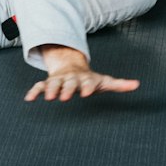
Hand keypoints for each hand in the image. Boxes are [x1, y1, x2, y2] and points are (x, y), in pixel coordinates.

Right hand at [25, 45, 139, 101]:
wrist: (70, 66)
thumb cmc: (90, 79)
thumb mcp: (105, 81)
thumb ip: (120, 84)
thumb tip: (137, 84)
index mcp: (85, 79)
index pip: (87, 82)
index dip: (87, 87)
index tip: (87, 93)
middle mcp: (71, 79)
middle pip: (69, 83)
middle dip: (67, 89)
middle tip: (66, 98)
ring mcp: (59, 80)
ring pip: (53, 84)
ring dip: (50, 90)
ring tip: (48, 98)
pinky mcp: (48, 83)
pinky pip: (39, 86)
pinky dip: (34, 92)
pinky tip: (28, 99)